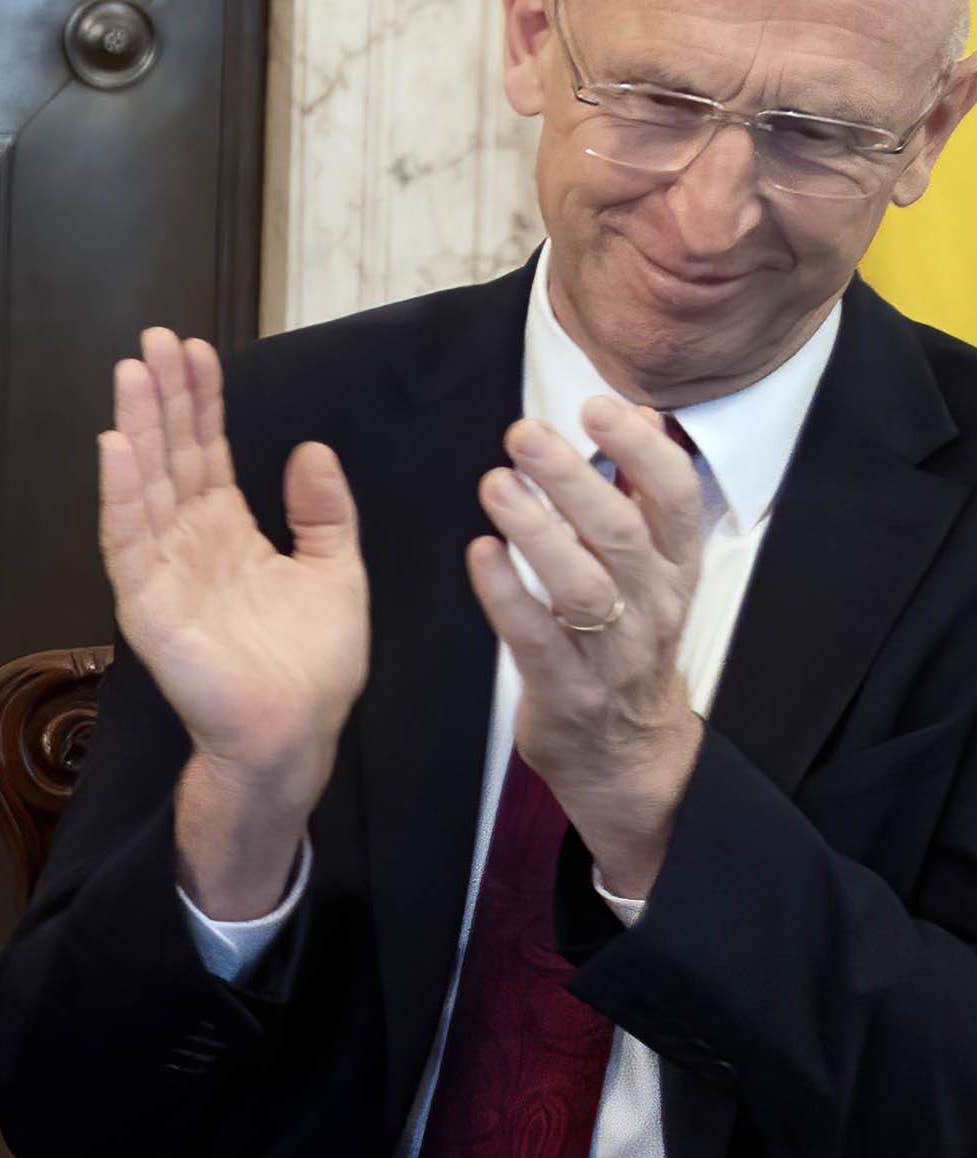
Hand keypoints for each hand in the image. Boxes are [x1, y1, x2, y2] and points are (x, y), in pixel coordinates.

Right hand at [98, 330, 366, 916]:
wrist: (295, 731)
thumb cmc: (313, 665)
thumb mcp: (339, 571)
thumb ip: (323, 511)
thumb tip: (308, 449)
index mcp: (229, 533)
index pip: (206, 453)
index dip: (200, 402)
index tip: (193, 351)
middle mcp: (188, 543)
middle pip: (169, 455)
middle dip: (161, 397)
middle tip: (152, 341)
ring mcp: (163, 570)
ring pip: (144, 484)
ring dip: (134, 427)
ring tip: (130, 373)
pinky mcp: (147, 602)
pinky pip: (128, 537)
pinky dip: (121, 491)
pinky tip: (118, 445)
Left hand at [473, 390, 710, 900]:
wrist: (626, 752)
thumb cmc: (626, 642)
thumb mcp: (652, 569)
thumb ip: (643, 496)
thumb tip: (641, 414)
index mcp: (675, 569)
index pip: (677, 498)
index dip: (643, 449)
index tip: (598, 406)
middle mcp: (653, 604)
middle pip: (622, 533)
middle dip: (574, 479)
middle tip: (524, 433)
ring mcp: (613, 652)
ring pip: (583, 585)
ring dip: (538, 532)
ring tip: (495, 484)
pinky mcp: (567, 690)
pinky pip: (537, 639)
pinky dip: (508, 594)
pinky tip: (479, 553)